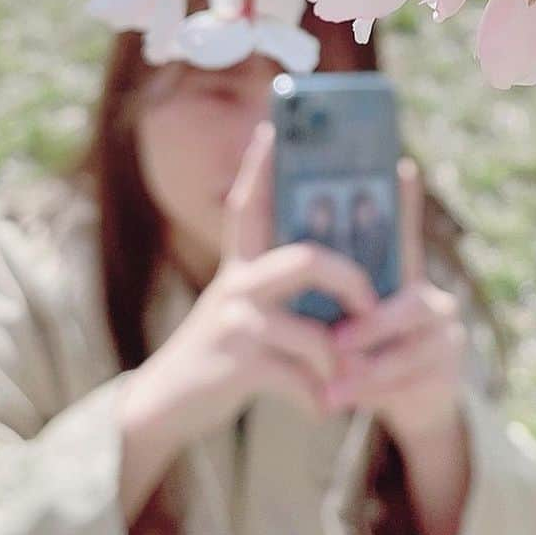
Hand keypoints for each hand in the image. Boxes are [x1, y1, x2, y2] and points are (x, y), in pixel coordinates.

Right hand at [119, 124, 376, 519]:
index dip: (261, 165)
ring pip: (315, 334)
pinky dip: (318, 399)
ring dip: (336, 364)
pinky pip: (303, 377)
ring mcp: (235, 322)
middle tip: (370, 302)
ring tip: (339, 381)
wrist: (166, 405)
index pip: (248, 204)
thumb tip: (341, 276)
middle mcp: (236, 284)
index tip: (272, 127)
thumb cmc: (221, 354)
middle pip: (307, 259)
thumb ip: (278, 290)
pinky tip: (317, 407)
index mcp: (239, 265)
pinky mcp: (239, 363)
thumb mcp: (242, 310)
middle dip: (350, 279)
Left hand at [327, 158, 468, 445]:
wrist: (411, 402)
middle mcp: (432, 297)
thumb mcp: (346, 314)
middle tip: (336, 343)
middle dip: (372, 325)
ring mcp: (446, 334)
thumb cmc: (369, 348)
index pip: (404, 228)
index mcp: (403, 274)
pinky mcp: (448, 373)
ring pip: (409, 349)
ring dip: (367, 370)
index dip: (405, 199)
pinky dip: (372, 394)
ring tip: (331, 386)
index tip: (399, 167)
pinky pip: (411, 384)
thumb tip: (286, 243)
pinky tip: (339, 402)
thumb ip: (324, 283)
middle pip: (412, 302)